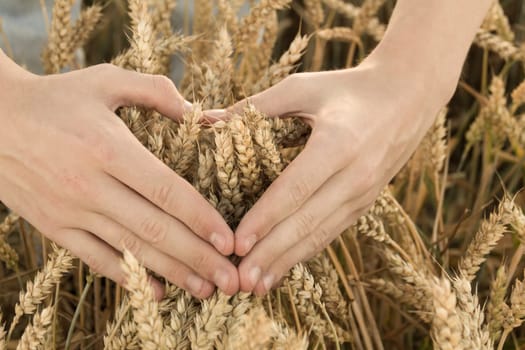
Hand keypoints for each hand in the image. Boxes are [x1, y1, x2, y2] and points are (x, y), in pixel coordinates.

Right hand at [0, 57, 237, 298]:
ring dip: (172, 273)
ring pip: (130, 249)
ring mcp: (71, 211)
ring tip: (205, 290)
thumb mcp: (105, 81)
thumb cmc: (55, 97)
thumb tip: (201, 111)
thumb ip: (155, 91)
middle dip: (197, 258)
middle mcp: (91, 185)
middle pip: (155, 229)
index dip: (201, 219)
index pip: (166, 191)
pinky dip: (128, 278)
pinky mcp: (55, 227)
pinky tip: (156, 292)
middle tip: (230, 280)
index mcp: (109, 149)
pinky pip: (96, 259)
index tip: (229, 240)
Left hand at [221, 62, 448, 294]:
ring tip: (255, 286)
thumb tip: (210, 120)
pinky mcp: (364, 203)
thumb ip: (259, 106)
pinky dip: (305, 253)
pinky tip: (283, 269)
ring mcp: (363, 193)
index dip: (266, 218)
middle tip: (238, 280)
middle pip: (307, 222)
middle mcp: (355, 175)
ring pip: (320, 235)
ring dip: (286, 262)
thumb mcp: (305, 87)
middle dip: (271, 254)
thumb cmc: (349, 88)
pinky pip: (331, 232)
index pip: (296, 189)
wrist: (407, 98)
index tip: (237, 244)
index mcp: (339, 143)